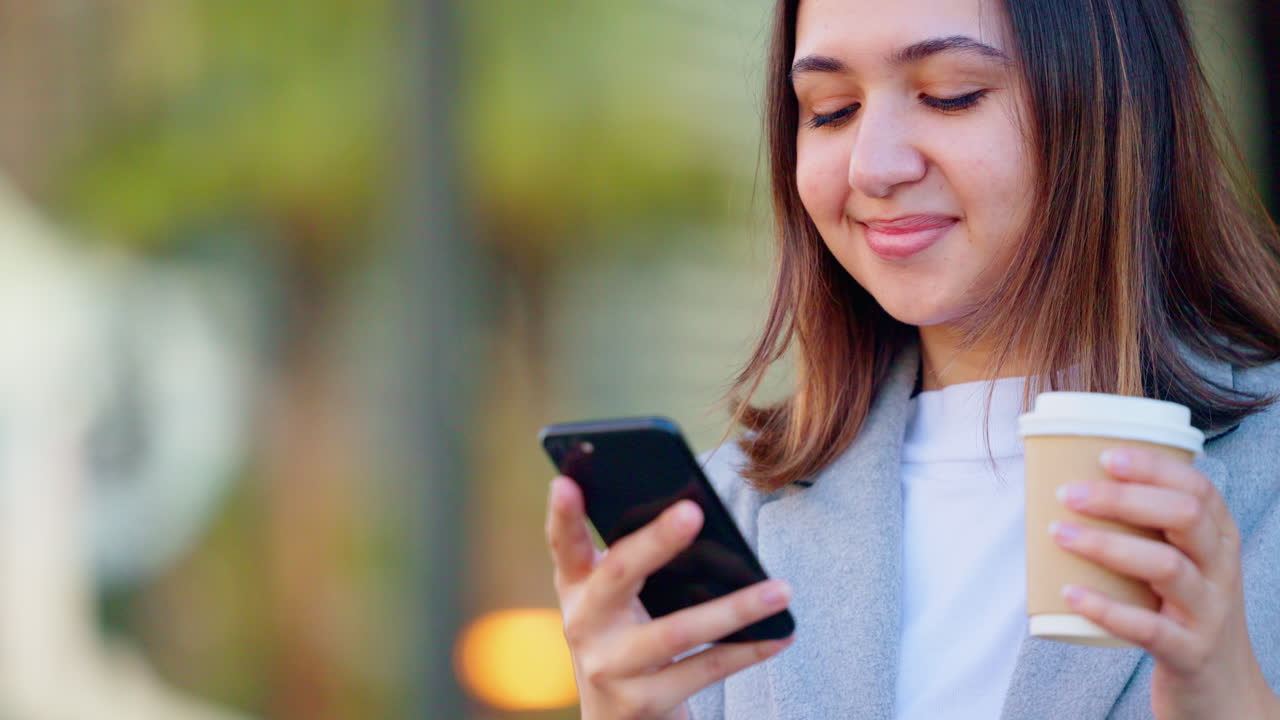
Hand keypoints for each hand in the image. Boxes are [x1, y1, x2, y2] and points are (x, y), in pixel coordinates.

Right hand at [544, 476, 793, 719]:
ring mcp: (610, 667)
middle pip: (619, 575)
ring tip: (780, 589)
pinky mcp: (643, 703)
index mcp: (576, 588)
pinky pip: (705, 670)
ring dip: (735, 609)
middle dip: (656, 542)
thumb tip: (694, 512)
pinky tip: (780, 634)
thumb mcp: (613, 602)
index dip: (562, 514)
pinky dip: (748, 650)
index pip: (564, 544)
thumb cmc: (624, 639)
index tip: (566, 483)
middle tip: (692, 512)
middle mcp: (583, 625)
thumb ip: (634, 564)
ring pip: (676, 632)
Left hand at [1049, 448, 1279, 719]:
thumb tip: (1067, 483)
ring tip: (1058, 533)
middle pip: (1184, 516)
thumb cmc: (1180, 610)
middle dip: (1123, 498)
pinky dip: (1107, 609)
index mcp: (1218, 538)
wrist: (1221, 689)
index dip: (1153, 467)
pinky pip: (1149, 628)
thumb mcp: (1180, 563)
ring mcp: (1209, 612)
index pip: (1197, 488)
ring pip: (1166, 566)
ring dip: (1106, 545)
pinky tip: (1070, 594)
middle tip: (1068, 493)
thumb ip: (1144, 527)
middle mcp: (1221, 569)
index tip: (1104, 456)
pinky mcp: (1189, 652)